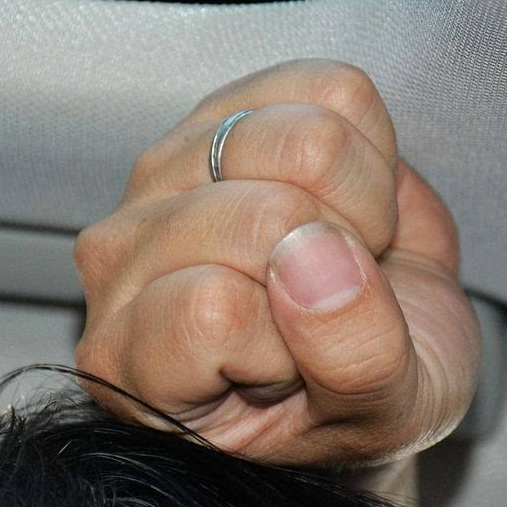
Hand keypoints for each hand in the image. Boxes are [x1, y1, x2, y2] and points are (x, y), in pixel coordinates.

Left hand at [72, 60, 479, 465]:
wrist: (383, 346)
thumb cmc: (357, 403)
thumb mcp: (385, 416)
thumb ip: (355, 359)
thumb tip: (314, 254)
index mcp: (131, 362)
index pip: (212, 309)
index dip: (290, 341)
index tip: (298, 367)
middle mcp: (121, 260)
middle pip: (262, 215)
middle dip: (337, 262)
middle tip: (331, 304)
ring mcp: (161, 170)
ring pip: (301, 140)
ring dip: (355, 202)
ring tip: (339, 252)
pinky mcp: (221, 104)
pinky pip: (330, 90)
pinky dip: (370, 148)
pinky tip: (342, 199)